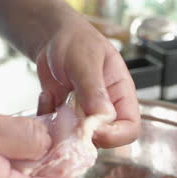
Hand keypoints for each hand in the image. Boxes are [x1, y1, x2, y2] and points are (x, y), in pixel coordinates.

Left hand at [35, 16, 140, 148]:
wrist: (53, 38)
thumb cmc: (77, 42)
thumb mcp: (85, 60)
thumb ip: (93, 88)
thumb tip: (103, 115)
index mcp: (121, 95)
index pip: (130, 128)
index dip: (115, 136)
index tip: (94, 130)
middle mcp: (105, 110)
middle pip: (104, 139)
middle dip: (84, 134)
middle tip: (66, 119)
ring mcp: (83, 115)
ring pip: (78, 139)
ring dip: (62, 128)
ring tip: (53, 100)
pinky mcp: (64, 117)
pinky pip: (56, 131)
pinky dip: (47, 119)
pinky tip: (45, 96)